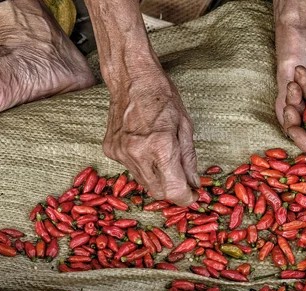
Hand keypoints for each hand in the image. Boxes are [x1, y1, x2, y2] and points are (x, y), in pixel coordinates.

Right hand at [103, 65, 199, 205]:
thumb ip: (189, 158)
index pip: (174, 191)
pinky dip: (141, 166)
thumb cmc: (162, 96)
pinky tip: (145, 148)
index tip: (193, 195)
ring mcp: (121, 153)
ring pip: (143, 182)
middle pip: (158, 192)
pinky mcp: (110, 150)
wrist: (131, 78)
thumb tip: (194, 183)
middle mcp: (138, 154)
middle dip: (172, 190)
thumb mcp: (185, 125)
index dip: (186, 198)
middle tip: (182, 180)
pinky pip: (130, 169)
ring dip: (157, 178)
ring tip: (163, 158)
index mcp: (161, 147)